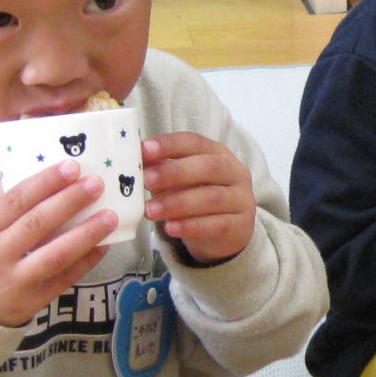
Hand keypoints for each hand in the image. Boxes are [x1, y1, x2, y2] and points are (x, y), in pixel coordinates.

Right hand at [0, 162, 114, 326]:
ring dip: (87, 233)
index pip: (16, 200)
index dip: (46, 182)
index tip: (71, 167)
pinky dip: (86, 261)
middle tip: (96, 184)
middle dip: (71, 201)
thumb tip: (30, 170)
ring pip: (57, 254)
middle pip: (39, 223)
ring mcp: (15, 281)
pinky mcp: (33, 301)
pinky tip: (103, 245)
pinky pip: (65, 278)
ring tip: (110, 216)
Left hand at [142, 132, 256, 264]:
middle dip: (174, 173)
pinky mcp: (241, 226)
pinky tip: (170, 228)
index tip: (144, 149)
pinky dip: (191, 226)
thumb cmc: (198, 199)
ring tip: (150, 211)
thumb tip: (133, 162)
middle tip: (146, 180)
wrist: (227, 234)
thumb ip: (162, 170)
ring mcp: (242, 200)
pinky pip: (217, 225)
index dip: (170, 144)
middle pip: (209, 167)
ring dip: (178, 203)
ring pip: (212, 197)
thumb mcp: (181, 181)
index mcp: (219, 154)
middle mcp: (235, 173)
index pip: (196, 142)